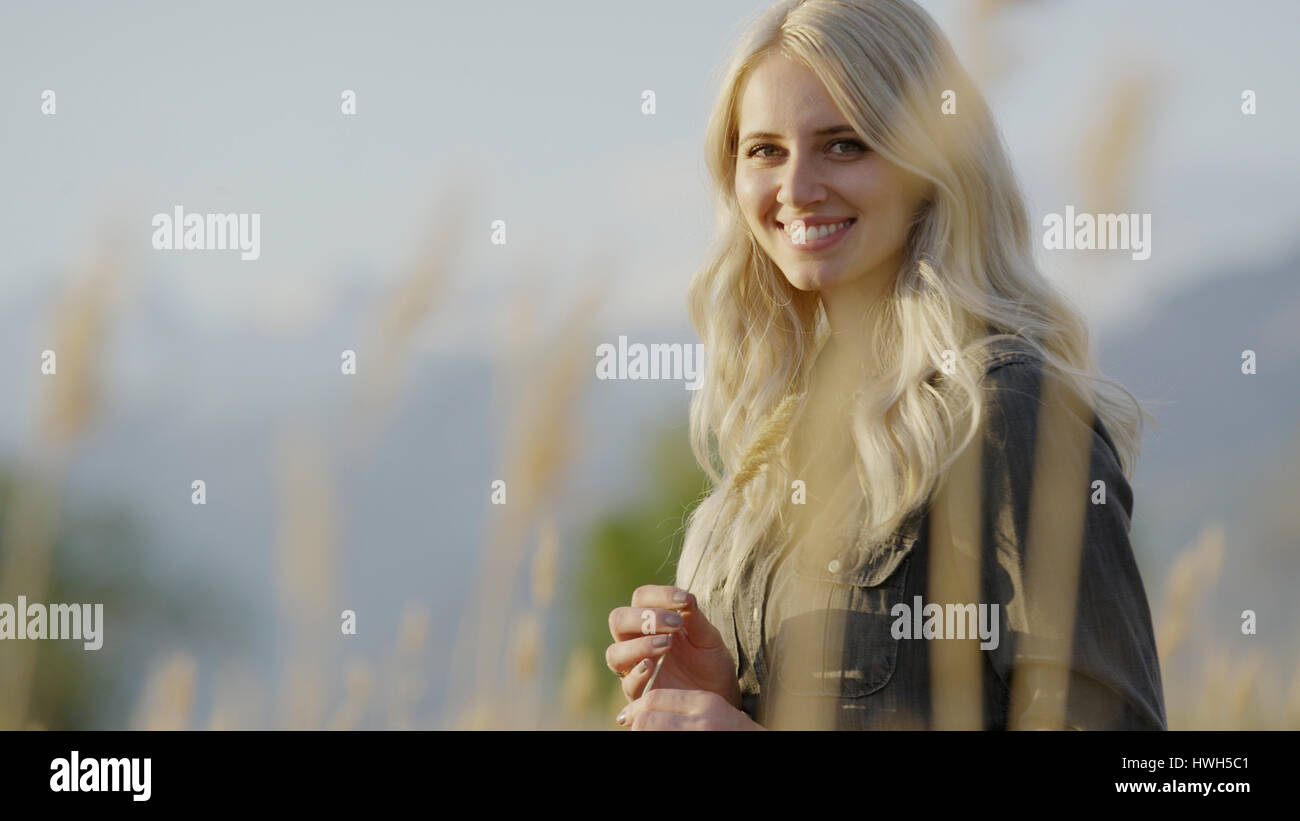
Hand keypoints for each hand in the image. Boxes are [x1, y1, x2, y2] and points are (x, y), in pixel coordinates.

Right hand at [606, 585, 740, 707]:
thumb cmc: (711, 664)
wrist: (719, 697)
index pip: (641, 598)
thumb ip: (696, 620)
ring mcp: (634, 668)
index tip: (685, 600)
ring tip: (667, 644)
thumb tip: (686, 598)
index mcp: (652, 622)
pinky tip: (652, 666)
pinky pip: (628, 683)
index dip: (659, 595)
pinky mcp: (639, 694)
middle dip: (645, 618)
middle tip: (675, 624)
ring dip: (639, 645)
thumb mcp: (709, 639)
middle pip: (618, 620)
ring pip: (615, 652)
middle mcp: (636, 642)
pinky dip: (637, 673)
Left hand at [616, 688, 763, 730]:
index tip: (628, 715)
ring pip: (650, 732)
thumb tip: (649, 700)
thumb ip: (686, 701)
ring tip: (640, 732)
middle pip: (646, 720)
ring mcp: (698, 736)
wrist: (762, 741)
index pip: (655, 699)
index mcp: (705, 704)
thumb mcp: (715, 707)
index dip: (637, 706)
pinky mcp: (694, 746)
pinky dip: (654, 739)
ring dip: (643, 732)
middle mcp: (701, 723)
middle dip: (634, 723)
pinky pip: (662, 739)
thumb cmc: (736, 729)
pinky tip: (654, 737)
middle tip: (628, 723)